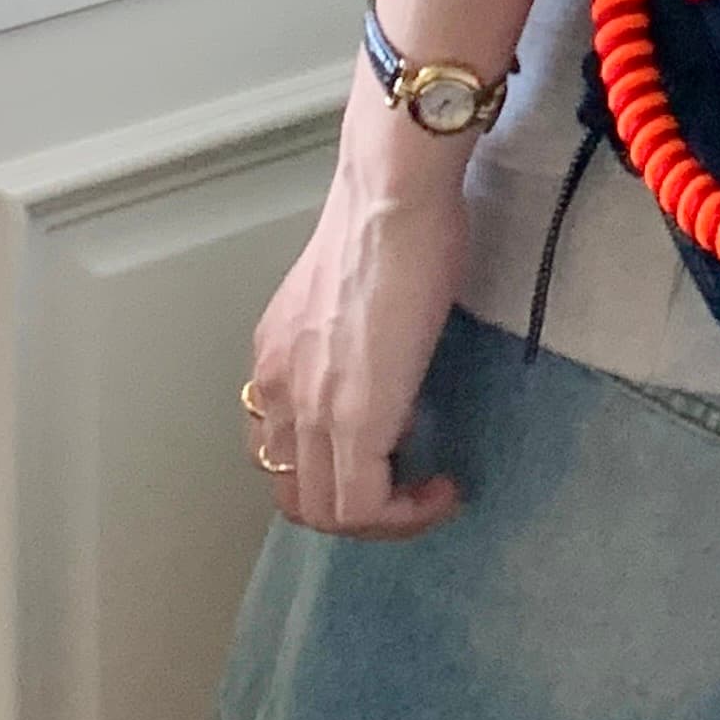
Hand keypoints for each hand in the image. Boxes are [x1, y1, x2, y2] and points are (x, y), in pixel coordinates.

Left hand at [243, 84, 472, 539]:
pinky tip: (444, 487)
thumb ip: (348, 342)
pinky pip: (365, 507)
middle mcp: (277, 393)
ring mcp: (310, 411)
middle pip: (297, 497)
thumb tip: (381, 371)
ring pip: (325, 514)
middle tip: (411, 486)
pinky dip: (407, 514)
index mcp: (275, 361)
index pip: (283, 454)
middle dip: (357, 510)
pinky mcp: (353, 422)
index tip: (396, 447)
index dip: (336, 470)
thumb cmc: (388, 221)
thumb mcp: (349, 295)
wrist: (392, 199)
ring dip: (383, 520)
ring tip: (428, 491)